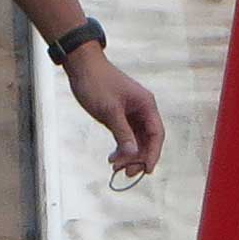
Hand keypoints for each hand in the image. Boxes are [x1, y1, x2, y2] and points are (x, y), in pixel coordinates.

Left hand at [65, 50, 164, 178]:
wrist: (82, 66)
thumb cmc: (96, 83)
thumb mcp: (109, 110)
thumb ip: (122, 132)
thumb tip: (133, 153)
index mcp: (146, 105)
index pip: (157, 134)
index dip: (153, 153)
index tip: (146, 170)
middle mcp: (142, 109)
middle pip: (148, 140)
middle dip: (138, 157)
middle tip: (126, 173)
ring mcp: (131, 113)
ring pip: (136, 140)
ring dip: (129, 155)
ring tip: (115, 167)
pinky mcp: (120, 115)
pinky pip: (126, 136)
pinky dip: (121, 147)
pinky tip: (112, 157)